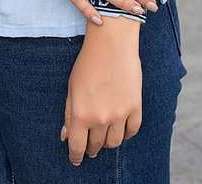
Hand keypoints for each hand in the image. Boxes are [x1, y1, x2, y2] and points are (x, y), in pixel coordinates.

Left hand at [61, 18, 141, 164]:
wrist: (112, 43)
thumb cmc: (88, 62)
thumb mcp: (72, 87)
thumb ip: (69, 113)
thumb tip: (66, 136)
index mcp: (81, 114)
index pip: (77, 147)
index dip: (75, 156)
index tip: (75, 159)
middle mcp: (101, 118)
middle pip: (96, 145)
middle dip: (91, 148)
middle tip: (89, 146)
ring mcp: (120, 114)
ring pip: (114, 142)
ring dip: (107, 143)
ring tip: (104, 138)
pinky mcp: (135, 107)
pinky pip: (132, 131)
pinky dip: (125, 134)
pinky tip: (120, 129)